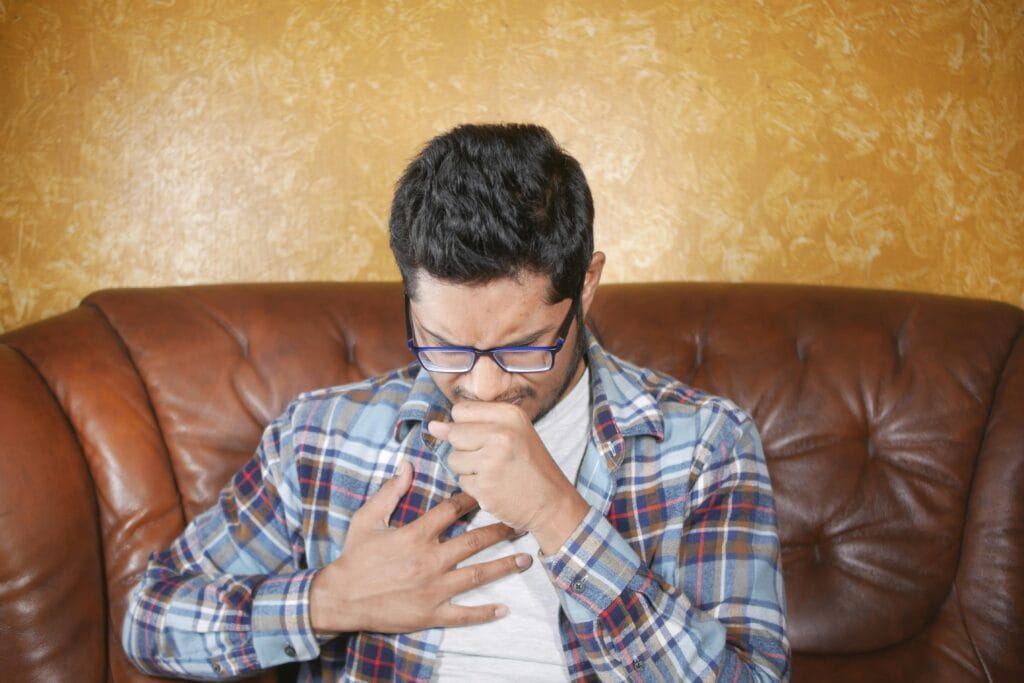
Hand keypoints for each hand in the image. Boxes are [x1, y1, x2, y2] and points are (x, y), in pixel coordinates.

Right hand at [309, 460, 532, 634]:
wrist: (340, 598)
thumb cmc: (354, 557)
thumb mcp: (367, 519)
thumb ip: (391, 492)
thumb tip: (407, 465)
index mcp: (415, 535)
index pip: (452, 511)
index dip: (471, 500)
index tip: (486, 494)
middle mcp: (430, 560)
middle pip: (474, 541)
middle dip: (500, 531)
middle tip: (520, 523)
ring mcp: (433, 589)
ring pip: (477, 575)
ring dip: (504, 566)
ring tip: (526, 559)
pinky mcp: (431, 613)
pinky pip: (463, 613)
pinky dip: (484, 612)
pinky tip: (503, 609)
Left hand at [428, 401, 588, 553]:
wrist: (553, 502)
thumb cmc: (529, 466)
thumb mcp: (511, 434)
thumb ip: (471, 426)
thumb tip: (432, 427)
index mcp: (510, 414)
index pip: (460, 410)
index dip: (466, 426)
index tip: (485, 438)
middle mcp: (502, 433)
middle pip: (454, 434)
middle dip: (465, 449)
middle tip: (493, 458)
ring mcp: (492, 460)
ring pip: (454, 459)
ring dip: (468, 469)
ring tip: (495, 472)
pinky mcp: (485, 485)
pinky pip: (462, 481)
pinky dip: (474, 487)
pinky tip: (495, 487)